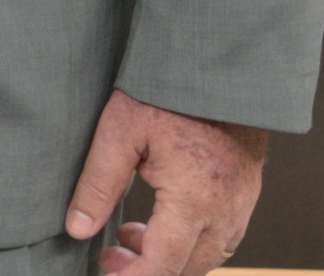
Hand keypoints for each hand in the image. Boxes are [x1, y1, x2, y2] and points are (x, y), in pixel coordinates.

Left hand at [65, 88, 268, 275]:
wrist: (218, 69)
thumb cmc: (166, 94)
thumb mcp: (120, 132)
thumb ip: (98, 185)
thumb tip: (77, 229)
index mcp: (194, 200)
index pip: (164, 265)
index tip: (106, 272)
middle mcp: (225, 211)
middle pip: (188, 268)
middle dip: (147, 270)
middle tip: (109, 253)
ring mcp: (241, 204)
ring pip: (208, 256)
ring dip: (170, 258)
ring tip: (128, 234)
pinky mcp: (246, 194)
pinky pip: (223, 237)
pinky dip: (192, 242)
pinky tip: (163, 222)